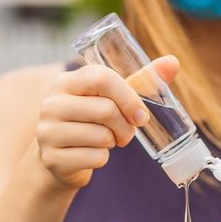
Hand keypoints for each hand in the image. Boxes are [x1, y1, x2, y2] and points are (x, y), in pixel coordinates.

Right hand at [36, 56, 179, 187]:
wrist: (60, 159)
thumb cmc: (91, 122)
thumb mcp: (111, 98)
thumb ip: (141, 81)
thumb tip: (173, 62)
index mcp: (66, 82)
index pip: (101, 78)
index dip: (128, 97)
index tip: (141, 115)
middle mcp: (51, 103)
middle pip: (105, 110)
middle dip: (125, 126)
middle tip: (125, 134)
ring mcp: (47, 131)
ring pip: (101, 136)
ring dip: (113, 143)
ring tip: (107, 142)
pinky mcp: (51, 158)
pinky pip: (94, 158)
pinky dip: (102, 160)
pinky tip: (92, 155)